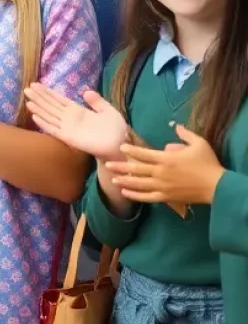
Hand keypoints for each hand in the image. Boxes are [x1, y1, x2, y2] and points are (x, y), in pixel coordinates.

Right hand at [24, 83, 127, 159]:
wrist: (119, 145)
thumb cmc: (116, 129)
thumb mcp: (108, 110)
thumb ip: (96, 101)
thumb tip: (85, 91)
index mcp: (78, 110)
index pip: (59, 99)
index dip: (48, 92)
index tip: (36, 84)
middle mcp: (70, 118)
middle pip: (51, 105)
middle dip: (39, 97)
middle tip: (27, 88)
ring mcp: (68, 128)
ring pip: (49, 115)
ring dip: (38, 108)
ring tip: (27, 100)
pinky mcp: (68, 137)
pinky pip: (53, 130)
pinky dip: (44, 123)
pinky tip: (34, 117)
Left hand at [107, 125, 225, 205]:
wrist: (217, 187)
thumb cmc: (208, 163)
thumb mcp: (199, 143)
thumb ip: (185, 134)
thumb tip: (176, 126)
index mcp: (166, 158)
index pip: (143, 153)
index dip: (131, 150)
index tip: (121, 147)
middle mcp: (160, 172)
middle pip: (136, 169)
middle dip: (121, 166)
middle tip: (107, 164)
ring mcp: (162, 186)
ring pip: (138, 184)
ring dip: (124, 181)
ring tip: (112, 179)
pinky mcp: (166, 197)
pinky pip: (147, 197)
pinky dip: (135, 196)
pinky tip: (125, 194)